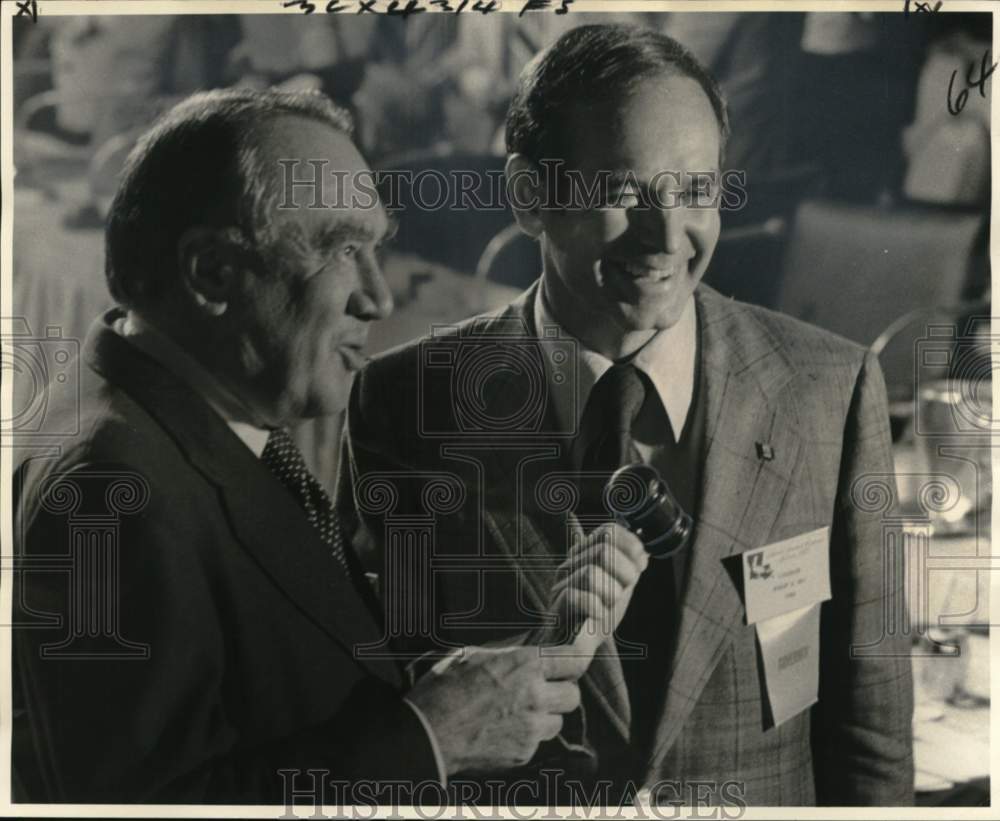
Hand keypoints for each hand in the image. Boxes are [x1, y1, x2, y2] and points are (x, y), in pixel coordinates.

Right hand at [407, 645, 580, 775]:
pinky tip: (505, 728)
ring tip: (521, 710)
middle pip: (573, 695)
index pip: (574, 660)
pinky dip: (529, 735)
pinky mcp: (523, 753)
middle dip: (562, 690)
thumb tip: (528, 644)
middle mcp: (535, 695)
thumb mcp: (474, 653)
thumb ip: (508, 651)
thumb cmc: (444, 687)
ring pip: (558, 721)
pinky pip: (538, 741)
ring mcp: (531, 728)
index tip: (580, 652)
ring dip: (547, 715)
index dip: (580, 655)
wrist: (426, 732)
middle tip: (545, 688)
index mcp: (525, 664)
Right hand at [541, 520, 648, 650]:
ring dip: (610, 593)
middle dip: (624, 573)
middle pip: (604, 552)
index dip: (629, 544)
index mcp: (585, 555)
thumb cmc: (596, 616)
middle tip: (623, 591)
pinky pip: (579, 598)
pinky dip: (596, 608)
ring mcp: (562, 585)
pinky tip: (599, 616)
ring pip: (591, 573)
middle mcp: (570, 564)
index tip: (641, 562)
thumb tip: (643, 553)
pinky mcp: (558, 608)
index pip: (607, 531)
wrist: (575, 648)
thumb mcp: (618, 587)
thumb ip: (629, 568)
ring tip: (608, 606)